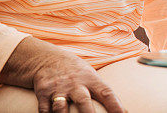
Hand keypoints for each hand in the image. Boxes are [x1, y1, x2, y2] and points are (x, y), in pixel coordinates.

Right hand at [0, 37, 124, 112]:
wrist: (47, 58)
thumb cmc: (76, 71)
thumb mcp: (91, 75)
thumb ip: (101, 92)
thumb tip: (122, 110)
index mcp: (91, 79)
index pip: (106, 93)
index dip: (115, 105)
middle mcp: (75, 84)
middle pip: (83, 102)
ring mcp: (58, 89)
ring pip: (61, 108)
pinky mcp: (43, 93)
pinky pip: (44, 110)